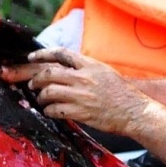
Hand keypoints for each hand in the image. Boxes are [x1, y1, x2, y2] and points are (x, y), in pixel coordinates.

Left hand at [0, 48, 150, 133]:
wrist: (134, 111)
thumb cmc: (120, 92)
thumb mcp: (104, 71)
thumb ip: (85, 68)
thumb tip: (65, 68)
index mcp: (90, 65)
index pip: (60, 53)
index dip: (42, 54)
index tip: (31, 57)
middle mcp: (83, 78)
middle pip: (49, 74)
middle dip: (36, 79)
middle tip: (32, 85)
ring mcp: (81, 95)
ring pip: (49, 92)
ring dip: (41, 97)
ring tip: (41, 100)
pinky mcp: (80, 112)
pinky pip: (55, 110)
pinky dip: (48, 110)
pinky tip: (50, 111)